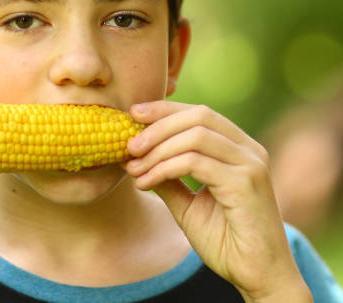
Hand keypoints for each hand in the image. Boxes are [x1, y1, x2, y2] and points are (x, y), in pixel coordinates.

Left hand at [124, 101, 311, 301]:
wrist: (258, 277)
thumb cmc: (226, 241)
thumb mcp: (187, 204)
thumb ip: (167, 178)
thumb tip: (133, 157)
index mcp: (239, 148)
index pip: (199, 113)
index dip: (164, 110)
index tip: (133, 114)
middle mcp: (249, 150)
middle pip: (197, 116)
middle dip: (157, 126)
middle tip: (129, 145)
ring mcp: (250, 165)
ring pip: (194, 136)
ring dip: (157, 149)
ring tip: (134, 168)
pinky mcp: (245, 184)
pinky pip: (195, 162)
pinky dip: (164, 168)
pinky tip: (146, 183)